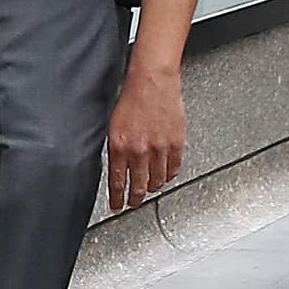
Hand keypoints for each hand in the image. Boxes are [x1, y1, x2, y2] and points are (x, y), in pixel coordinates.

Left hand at [107, 60, 185, 210]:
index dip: (117, 199)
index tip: (116, 206)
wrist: (152, 81)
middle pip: (138, 186)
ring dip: (151, 187)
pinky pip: (173, 168)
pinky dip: (168, 176)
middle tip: (133, 203)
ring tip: (148, 189)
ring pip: (156, 180)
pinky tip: (165, 176)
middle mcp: (139, 150)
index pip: (117, 183)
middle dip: (134, 199)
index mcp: (119, 147)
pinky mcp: (176, 143)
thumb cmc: (131, 98)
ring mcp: (159, 149)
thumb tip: (115, 169)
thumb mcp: (112, 126)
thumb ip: (115, 150)